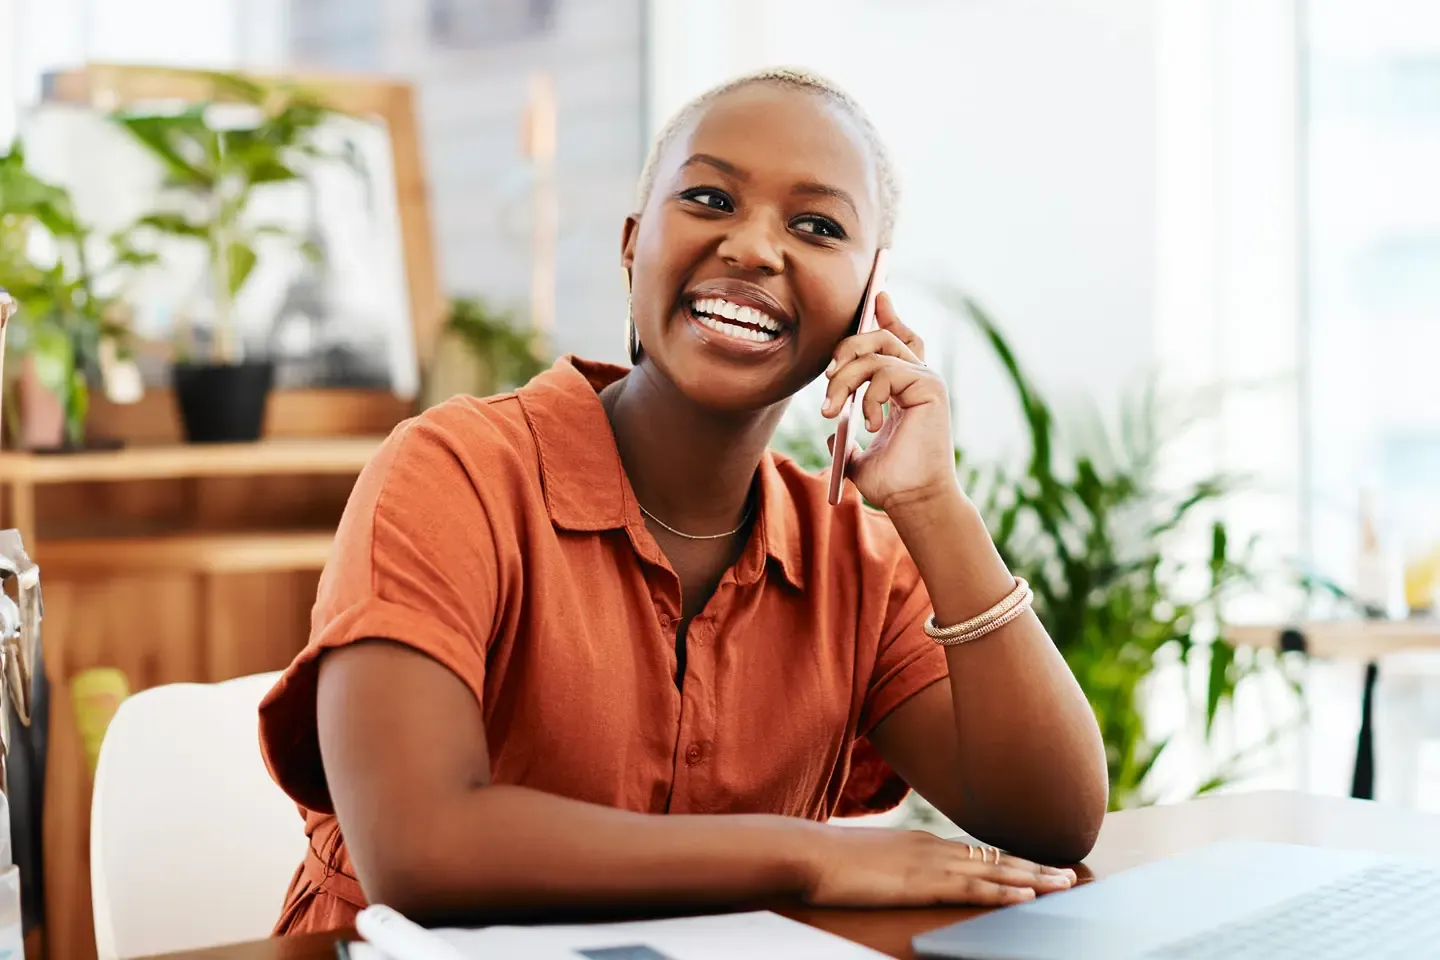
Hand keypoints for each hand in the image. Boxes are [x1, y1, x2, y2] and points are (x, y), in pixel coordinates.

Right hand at [805, 826, 1076, 907]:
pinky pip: (971, 888)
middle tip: (1069, 873)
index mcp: (920, 843)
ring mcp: (928, 864)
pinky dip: (1002, 891)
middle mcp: (932, 848)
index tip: (1038, 865)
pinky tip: (1026, 895)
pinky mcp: (920, 883)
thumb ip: (892, 866)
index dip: (1011, 860)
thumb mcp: (869, 860)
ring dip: (1033, 879)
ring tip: (1063, 884)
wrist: (805, 853)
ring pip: (993, 872)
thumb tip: (900, 875)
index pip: (977, 853)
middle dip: (1034, 866)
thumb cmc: (828, 860)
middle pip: (995, 858)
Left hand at [822, 293, 955, 512]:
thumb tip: (834, 433)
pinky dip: (869, 395)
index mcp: (906, 388)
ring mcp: (927, 379)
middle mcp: (919, 378)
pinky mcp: (930, 386)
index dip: (889, 315)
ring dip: (845, 378)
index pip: (900, 340)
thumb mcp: (857, 455)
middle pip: (880, 337)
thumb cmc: (891, 483)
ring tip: (835, 411)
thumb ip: (847, 437)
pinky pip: (887, 370)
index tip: (877, 295)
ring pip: (877, 350)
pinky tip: (871, 424)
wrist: (912, 500)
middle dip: (845, 350)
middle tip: (827, 380)